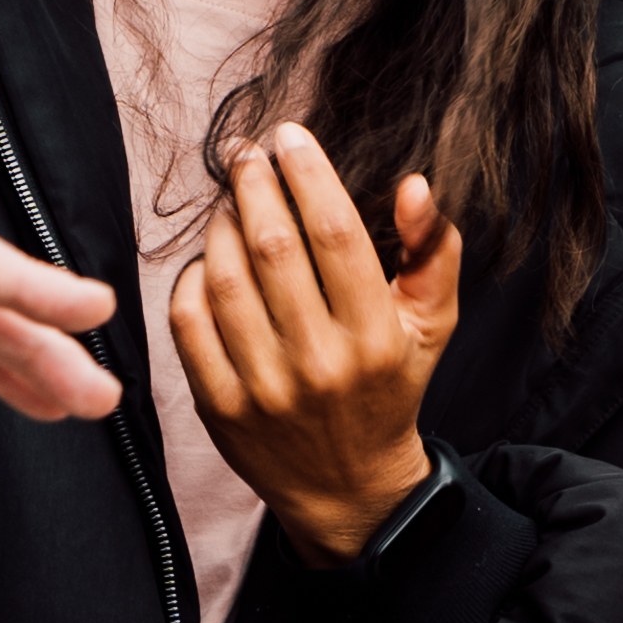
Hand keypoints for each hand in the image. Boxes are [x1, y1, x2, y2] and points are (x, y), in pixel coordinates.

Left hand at [168, 124, 459, 560]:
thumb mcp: (432, 324)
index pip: (335, 234)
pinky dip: (191, 280)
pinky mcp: (220, 407)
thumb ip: (433, 250)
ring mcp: (264, 388)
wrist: (347, 486)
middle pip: (273, 247)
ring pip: (226, 280)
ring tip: (229, 201)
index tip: (290, 136)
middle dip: (253, 184)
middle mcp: (320, 362)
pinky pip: (190, 324)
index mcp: (376, 336)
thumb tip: (413, 185)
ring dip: (220, 226)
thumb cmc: (390, 387)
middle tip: (244, 153)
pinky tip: (208, 260)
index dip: (308, 174)